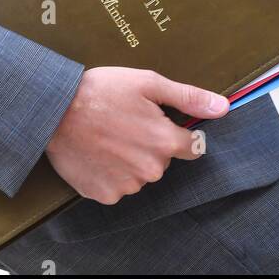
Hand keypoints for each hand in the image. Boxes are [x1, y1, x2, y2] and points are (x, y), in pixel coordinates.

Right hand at [45, 66, 229, 204]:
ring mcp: (127, 186)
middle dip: (148, 144)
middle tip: (124, 122)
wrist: (54, 109)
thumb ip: (187, 97)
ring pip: (139, 174)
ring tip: (106, 136)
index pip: (192, 147)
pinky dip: (108, 173)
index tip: (159, 123)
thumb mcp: (146, 82)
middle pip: (161, 160)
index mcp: (164, 142)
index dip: (177, 133)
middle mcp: (151, 169)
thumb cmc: (100, 91)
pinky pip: (116, 186)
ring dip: (128, 159)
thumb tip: (223, 107)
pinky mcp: (105, 195)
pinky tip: (95, 152)